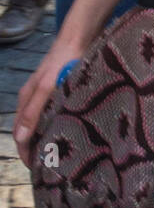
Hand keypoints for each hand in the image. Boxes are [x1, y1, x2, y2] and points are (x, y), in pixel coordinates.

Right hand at [14, 35, 87, 165]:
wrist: (78, 37)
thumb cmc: (63, 61)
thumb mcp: (47, 87)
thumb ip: (34, 111)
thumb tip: (21, 138)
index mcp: (26, 100)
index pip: (20, 134)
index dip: (26, 153)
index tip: (38, 171)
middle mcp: (32, 99)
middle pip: (29, 130)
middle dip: (35, 149)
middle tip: (50, 167)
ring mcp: (45, 94)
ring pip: (41, 122)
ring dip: (46, 138)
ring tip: (59, 154)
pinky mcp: (58, 90)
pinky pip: (52, 113)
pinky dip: (56, 125)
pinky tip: (68, 131)